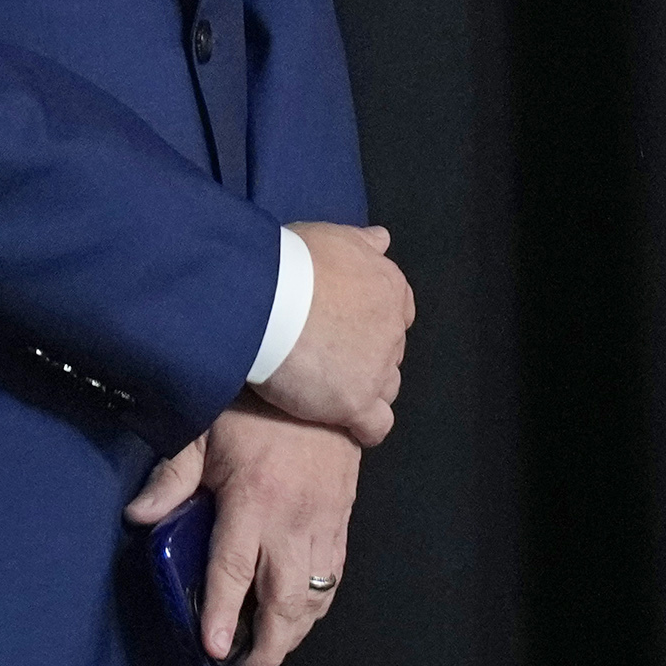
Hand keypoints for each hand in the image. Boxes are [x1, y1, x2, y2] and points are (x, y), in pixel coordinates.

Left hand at [124, 396, 361, 665]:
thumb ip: (171, 478)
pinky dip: (319, 605)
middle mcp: (293, 520)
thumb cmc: (256, 402)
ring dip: (295, 634)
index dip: (224, 615)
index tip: (215, 651)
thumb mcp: (203, 430)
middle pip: (285, 602)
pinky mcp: (343, 518)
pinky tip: (301, 617)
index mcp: (254, 499)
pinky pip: (335, 575)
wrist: (322, 377)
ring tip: (269, 658)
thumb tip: (137, 516)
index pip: (234, 571)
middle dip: (267, 648)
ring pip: (315, 597)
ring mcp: (324, 522)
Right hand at [252, 221, 411, 446]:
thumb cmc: (292, 262)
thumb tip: (383, 240)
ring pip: (386, 389)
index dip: (371, 323)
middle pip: (390, 352)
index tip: (343, 327)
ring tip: (329, 391)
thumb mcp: (331, 237)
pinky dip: (364, 428)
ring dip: (365, 391)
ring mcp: (378, 368)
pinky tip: (343, 425)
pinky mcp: (357, 402)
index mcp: (389, 288)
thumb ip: (362, 243)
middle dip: (365, 357)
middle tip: (326, 357)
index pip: (397, 313)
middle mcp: (392, 328)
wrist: (267, 298)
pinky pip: (376, 426)